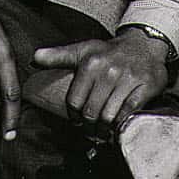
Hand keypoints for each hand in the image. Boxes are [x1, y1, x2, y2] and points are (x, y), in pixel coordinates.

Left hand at [31, 28, 171, 130]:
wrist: (144, 45)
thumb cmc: (109, 52)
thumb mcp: (83, 50)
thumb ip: (58, 56)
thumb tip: (34, 58)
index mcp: (90, 63)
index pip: (74, 101)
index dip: (74, 116)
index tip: (77, 121)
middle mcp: (108, 71)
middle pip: (91, 112)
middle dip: (88, 127)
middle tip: (89, 131)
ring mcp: (127, 80)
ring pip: (109, 116)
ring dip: (103, 130)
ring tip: (101, 133)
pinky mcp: (144, 87)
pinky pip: (128, 113)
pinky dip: (121, 124)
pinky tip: (117, 127)